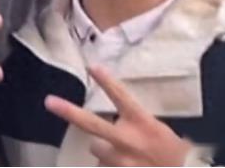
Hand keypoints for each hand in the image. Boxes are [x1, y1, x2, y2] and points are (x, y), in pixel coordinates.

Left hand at [45, 66, 191, 166]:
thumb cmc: (176, 155)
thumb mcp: (160, 131)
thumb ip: (135, 124)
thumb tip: (115, 122)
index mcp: (142, 123)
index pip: (121, 97)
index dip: (106, 81)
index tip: (92, 66)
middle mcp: (128, 140)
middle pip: (91, 124)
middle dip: (68, 111)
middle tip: (49, 101)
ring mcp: (121, 162)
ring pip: (97, 150)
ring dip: (104, 151)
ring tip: (126, 156)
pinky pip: (102, 167)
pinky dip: (109, 165)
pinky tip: (124, 163)